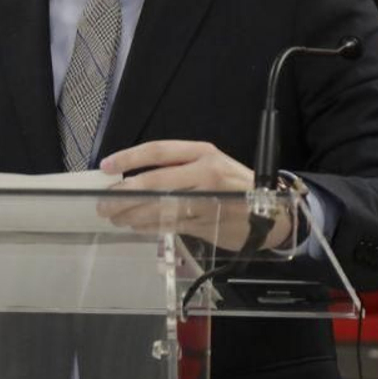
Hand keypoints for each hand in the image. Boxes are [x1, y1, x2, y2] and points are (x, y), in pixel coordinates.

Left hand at [97, 141, 290, 249]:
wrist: (273, 213)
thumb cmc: (234, 186)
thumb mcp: (212, 165)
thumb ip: (180, 169)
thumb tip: (134, 177)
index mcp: (203, 153)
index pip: (159, 151)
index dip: (129, 158)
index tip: (107, 167)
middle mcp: (205, 173)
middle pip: (156, 181)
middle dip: (125, 194)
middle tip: (104, 203)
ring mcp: (207, 200)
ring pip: (160, 207)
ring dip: (133, 215)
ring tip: (115, 218)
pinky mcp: (208, 224)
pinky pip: (171, 225)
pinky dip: (150, 227)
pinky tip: (137, 227)